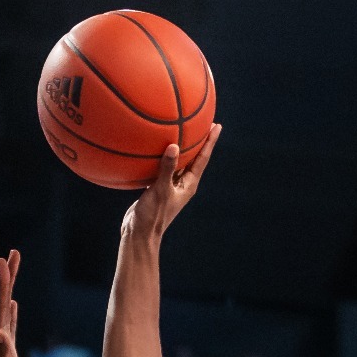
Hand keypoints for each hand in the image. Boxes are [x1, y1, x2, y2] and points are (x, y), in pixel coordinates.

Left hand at [0, 250, 19, 356]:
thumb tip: (1, 331)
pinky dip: (11, 312)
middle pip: (2, 299)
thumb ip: (0, 353)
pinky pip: (9, 325)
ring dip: (9, 289)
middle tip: (14, 253)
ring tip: (12, 272)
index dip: (3, 282)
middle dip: (9, 276)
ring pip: (5, 309)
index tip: (4, 259)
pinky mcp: (4, 352)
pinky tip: (13, 305)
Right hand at [123, 123, 221, 239]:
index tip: (217, 126)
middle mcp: (183, 184)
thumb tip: (174, 146)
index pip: (202, 158)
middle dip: (200, 141)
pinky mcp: (158, 187)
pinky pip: (164, 167)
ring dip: (182, 148)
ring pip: (179, 162)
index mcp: (189, 185)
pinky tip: (158, 148)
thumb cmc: (153, 215)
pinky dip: (164, 157)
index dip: (210, 141)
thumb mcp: (160, 190)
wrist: (139, 233)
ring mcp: (171, 186)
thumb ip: (167, 169)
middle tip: (205, 122)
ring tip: (183, 131)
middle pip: (194, 158)